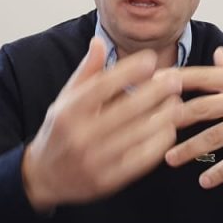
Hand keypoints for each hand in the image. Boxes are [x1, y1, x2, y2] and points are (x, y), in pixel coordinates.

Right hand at [22, 37, 182, 210]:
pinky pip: (140, 160)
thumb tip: (98, 42)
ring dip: (163, 117)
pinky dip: (158, 143)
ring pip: (138, 134)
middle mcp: (80, 135)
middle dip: (155, 92)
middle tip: (176, 80)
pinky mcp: (107, 180)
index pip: (102, 85)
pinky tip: (169, 129)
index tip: (151, 59)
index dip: (129, 71)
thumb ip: (85, 72)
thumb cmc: (60, 130)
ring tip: (177, 103)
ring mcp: (94, 160)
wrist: (45, 176)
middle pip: (126, 109)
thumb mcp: (66, 98)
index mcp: (69, 111)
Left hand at [165, 47, 222, 188]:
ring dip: (189, 149)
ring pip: (214, 137)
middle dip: (174, 117)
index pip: (201, 77)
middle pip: (201, 107)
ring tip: (169, 159)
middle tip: (150, 126)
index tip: (151, 84)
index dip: (175, 80)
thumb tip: (215, 54)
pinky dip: (219, 173)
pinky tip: (204, 181)